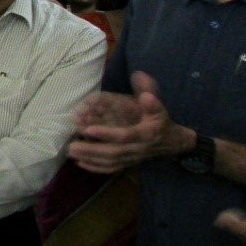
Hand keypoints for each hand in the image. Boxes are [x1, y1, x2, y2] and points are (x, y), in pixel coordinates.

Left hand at [68, 71, 192, 173]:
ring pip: (110, 162)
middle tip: (72, 145)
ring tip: (71, 153)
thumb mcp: (159, 106)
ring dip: (89, 159)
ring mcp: (133, 159)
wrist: (173, 143)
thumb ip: (150, 94)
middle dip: (92, 150)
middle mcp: (138, 149)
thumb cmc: (161, 121)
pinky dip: (95, 168)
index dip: (106, 134)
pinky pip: (111, 169)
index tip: (89, 129)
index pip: (124, 136)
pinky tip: (80, 163)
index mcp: (145, 134)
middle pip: (113, 153)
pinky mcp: (129, 164)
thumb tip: (139, 77)